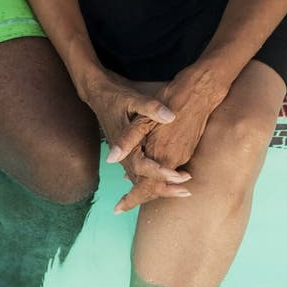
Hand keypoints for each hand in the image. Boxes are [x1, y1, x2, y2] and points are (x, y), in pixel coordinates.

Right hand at [82, 69, 182, 184]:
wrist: (100, 95)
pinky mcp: (129, 155)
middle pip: (142, 182)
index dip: (160, 173)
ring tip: (184, 191)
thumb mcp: (134, 100)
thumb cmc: (117, 97)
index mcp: (125, 145)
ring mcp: (125, 157)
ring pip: (141, 181)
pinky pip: (140, 175)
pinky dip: (155, 181)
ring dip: (161, 188)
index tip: (177, 175)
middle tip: (186, 192)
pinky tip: (170, 180)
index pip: (142, 167)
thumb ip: (151, 108)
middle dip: (164, 189)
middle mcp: (124, 156)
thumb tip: (171, 116)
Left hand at [114, 63, 229, 212]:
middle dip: (139, 198)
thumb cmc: (169, 100)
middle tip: (123, 205)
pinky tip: (152, 171)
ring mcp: (183, 154)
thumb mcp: (143, 118)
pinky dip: (160, 175)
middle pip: (155, 188)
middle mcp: (173, 160)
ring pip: (164, 180)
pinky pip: (172, 169)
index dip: (131, 199)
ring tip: (134, 192)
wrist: (200, 91)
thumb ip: (128, 140)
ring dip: (150, 187)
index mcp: (160, 155)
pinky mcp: (188, 148)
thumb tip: (111, 159)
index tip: (117, 209)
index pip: (144, 187)